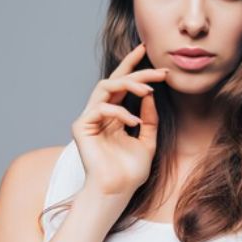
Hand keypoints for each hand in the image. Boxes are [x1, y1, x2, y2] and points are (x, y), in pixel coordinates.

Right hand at [71, 43, 166, 197]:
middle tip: (161, 72)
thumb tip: (150, 96)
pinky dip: (120, 113)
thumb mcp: (148, 141)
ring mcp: (89, 119)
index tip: (146, 49)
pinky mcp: (81, 127)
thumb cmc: (130, 172)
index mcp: (114, 116)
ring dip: (129, 85)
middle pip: (115, 80)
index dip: (132, 65)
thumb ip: (149, 119)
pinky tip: (134, 124)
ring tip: (149, 91)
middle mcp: (100, 113)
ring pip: (105, 87)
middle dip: (138, 71)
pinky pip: (101, 109)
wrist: (117, 191)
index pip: (122, 84)